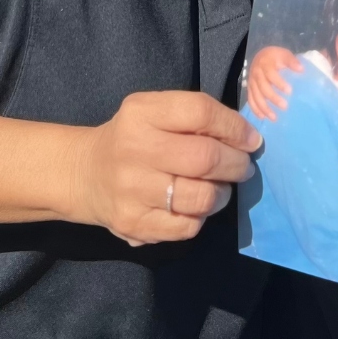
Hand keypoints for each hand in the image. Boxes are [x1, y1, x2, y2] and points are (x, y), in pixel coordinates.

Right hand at [68, 91, 261, 246]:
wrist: (86, 174)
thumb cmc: (133, 137)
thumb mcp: (154, 111)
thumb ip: (193, 117)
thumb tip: (245, 137)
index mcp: (142, 112)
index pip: (200, 112)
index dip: (234, 127)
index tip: (251, 139)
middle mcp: (134, 149)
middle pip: (205, 158)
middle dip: (236, 164)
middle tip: (243, 166)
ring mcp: (132, 190)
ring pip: (201, 197)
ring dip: (223, 193)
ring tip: (221, 187)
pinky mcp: (133, 224)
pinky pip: (187, 226)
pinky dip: (202, 217)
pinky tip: (196, 206)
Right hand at [246, 46, 301, 121]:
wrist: (261, 56)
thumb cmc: (275, 57)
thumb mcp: (284, 54)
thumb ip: (292, 61)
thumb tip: (301, 69)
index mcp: (265, 64)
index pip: (271, 74)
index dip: (279, 83)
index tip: (290, 91)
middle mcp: (256, 73)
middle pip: (263, 87)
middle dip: (273, 98)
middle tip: (285, 106)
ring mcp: (251, 82)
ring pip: (256, 96)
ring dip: (264, 108)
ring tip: (274, 117)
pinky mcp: (249, 89)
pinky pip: (250, 100)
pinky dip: (255, 109)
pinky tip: (262, 117)